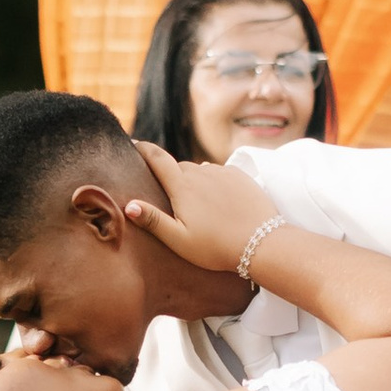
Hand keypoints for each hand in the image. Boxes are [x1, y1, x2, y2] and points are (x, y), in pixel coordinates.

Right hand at [118, 137, 266, 307]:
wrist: (262, 243)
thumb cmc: (216, 247)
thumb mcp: (179, 240)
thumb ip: (153, 221)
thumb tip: (128, 205)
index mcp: (182, 187)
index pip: (157, 158)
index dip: (143, 149)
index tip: (133, 143)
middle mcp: (201, 172)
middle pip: (178, 167)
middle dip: (171, 177)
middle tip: (172, 198)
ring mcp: (222, 172)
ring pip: (200, 170)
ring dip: (194, 181)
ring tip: (199, 205)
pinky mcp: (240, 176)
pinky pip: (219, 174)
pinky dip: (213, 182)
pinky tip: (218, 202)